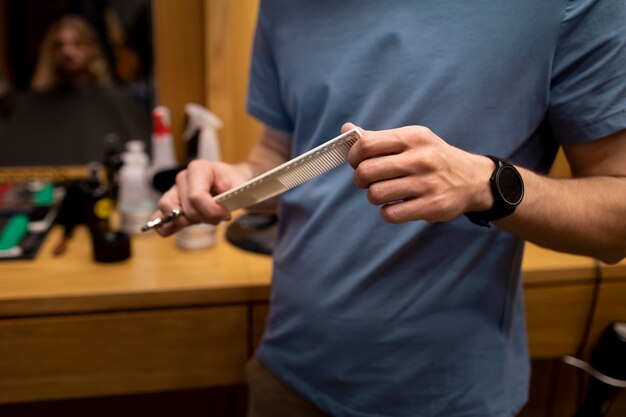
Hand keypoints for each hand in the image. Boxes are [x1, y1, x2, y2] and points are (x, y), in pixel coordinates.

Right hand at [151, 160, 247, 235]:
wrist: (230, 182)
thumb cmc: (233, 181)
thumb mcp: (241, 183)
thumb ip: (237, 191)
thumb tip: (230, 201)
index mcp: (198, 168)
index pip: (196, 196)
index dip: (211, 210)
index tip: (226, 214)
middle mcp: (183, 178)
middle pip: (187, 208)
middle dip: (205, 218)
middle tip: (220, 217)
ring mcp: (174, 191)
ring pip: (169, 212)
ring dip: (188, 222)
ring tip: (204, 219)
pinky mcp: (171, 204)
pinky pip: (159, 217)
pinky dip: (164, 225)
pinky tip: (173, 229)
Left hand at [345, 123, 493, 222]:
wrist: (472, 179)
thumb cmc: (432, 158)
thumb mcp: (411, 140)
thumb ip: (378, 138)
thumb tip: (346, 129)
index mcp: (412, 137)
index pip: (366, 144)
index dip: (354, 156)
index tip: (357, 162)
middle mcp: (420, 158)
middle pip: (366, 172)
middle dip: (360, 179)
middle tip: (368, 181)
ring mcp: (427, 183)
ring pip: (376, 194)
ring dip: (374, 197)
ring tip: (384, 193)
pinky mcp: (432, 206)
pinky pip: (391, 214)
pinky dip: (387, 212)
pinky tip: (396, 206)